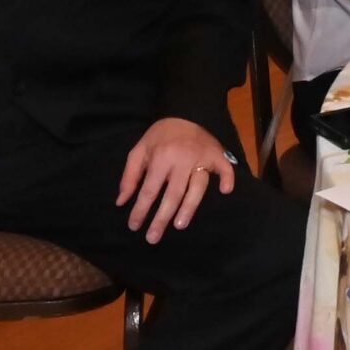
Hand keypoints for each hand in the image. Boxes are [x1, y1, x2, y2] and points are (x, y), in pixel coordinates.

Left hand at [118, 117, 237, 243]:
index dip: (140, 210)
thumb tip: (122, 202)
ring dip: (189, 207)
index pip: (149, 190)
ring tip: (180, 225)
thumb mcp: (139, 150)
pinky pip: (225, 168)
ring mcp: (201, 158)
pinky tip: (225, 191)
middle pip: (172, 194)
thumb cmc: (160, 136)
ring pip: (197, 187)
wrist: (185, 112)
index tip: (134, 227)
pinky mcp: (217, 155)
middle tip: (153, 238)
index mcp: (160, 158)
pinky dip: (227, 179)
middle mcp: (181, 160)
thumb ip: (130, 176)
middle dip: (161, 218)